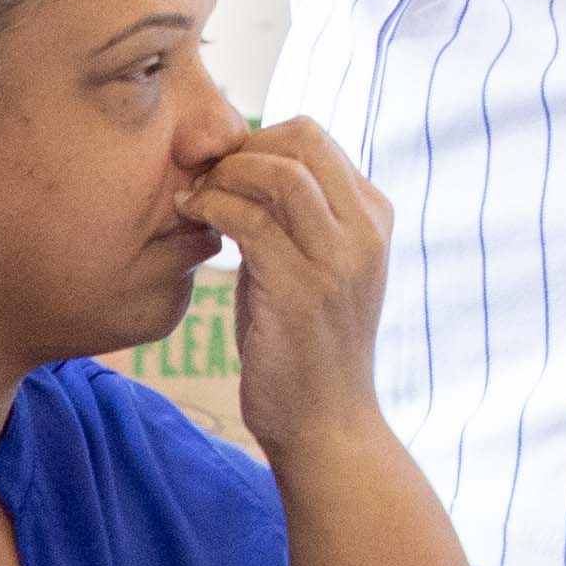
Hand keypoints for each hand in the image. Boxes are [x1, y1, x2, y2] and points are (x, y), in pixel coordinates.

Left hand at [185, 122, 398, 460]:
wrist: (326, 426)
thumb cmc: (306, 347)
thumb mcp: (314, 267)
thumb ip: (294, 218)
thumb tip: (242, 167)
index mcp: (373, 218)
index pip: (315, 139)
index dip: (259, 141)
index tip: (221, 171)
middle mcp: (366, 231)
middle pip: (304, 140)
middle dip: (243, 149)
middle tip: (205, 179)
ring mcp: (339, 259)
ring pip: (280, 173)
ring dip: (225, 177)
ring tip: (196, 199)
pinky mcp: (303, 289)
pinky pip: (250, 220)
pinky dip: (212, 208)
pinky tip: (192, 220)